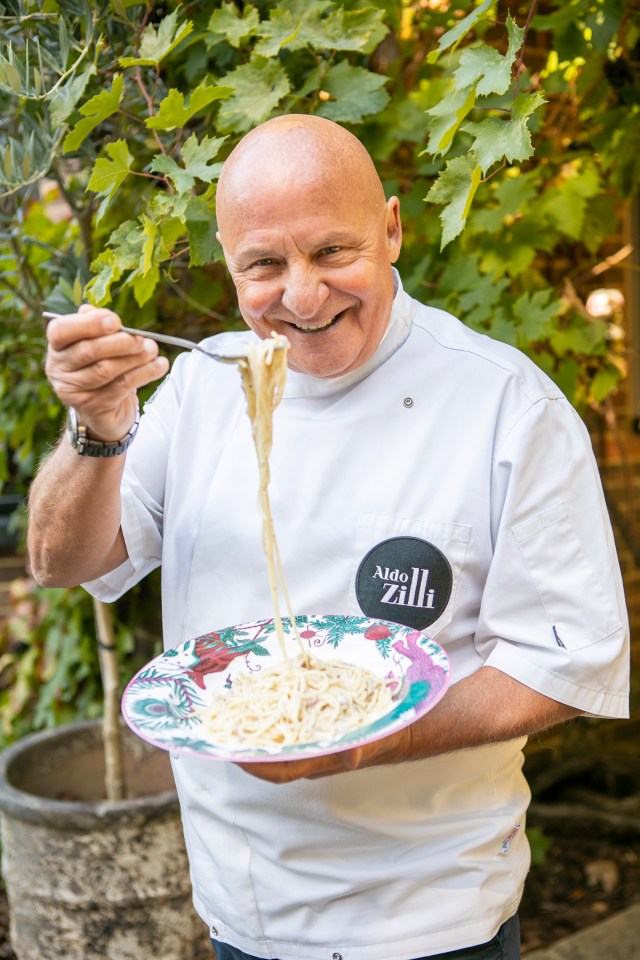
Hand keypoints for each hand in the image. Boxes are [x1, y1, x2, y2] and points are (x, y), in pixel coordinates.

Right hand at [45, 305, 169, 440]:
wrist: (109, 409)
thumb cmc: (103, 367)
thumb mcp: (100, 343)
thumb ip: (99, 326)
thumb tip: (103, 314)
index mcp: (57, 347)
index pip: (60, 331)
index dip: (88, 324)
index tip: (116, 321)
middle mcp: (58, 370)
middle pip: (87, 351)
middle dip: (119, 342)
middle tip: (140, 339)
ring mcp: (73, 392)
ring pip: (106, 370)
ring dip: (134, 358)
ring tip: (152, 350)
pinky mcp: (93, 407)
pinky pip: (122, 386)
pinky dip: (144, 373)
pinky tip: (159, 366)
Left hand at [235, 724, 411, 783]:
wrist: (410, 724)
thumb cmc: (393, 731)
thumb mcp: (382, 736)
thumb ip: (365, 747)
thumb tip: (350, 758)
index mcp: (325, 759)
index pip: (281, 771)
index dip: (255, 765)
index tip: (231, 753)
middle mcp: (315, 753)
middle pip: (272, 757)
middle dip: (246, 744)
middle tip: (221, 726)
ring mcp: (316, 739)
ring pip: (279, 740)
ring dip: (257, 729)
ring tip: (234, 709)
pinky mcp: (319, 724)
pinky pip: (290, 724)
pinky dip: (274, 711)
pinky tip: (263, 693)